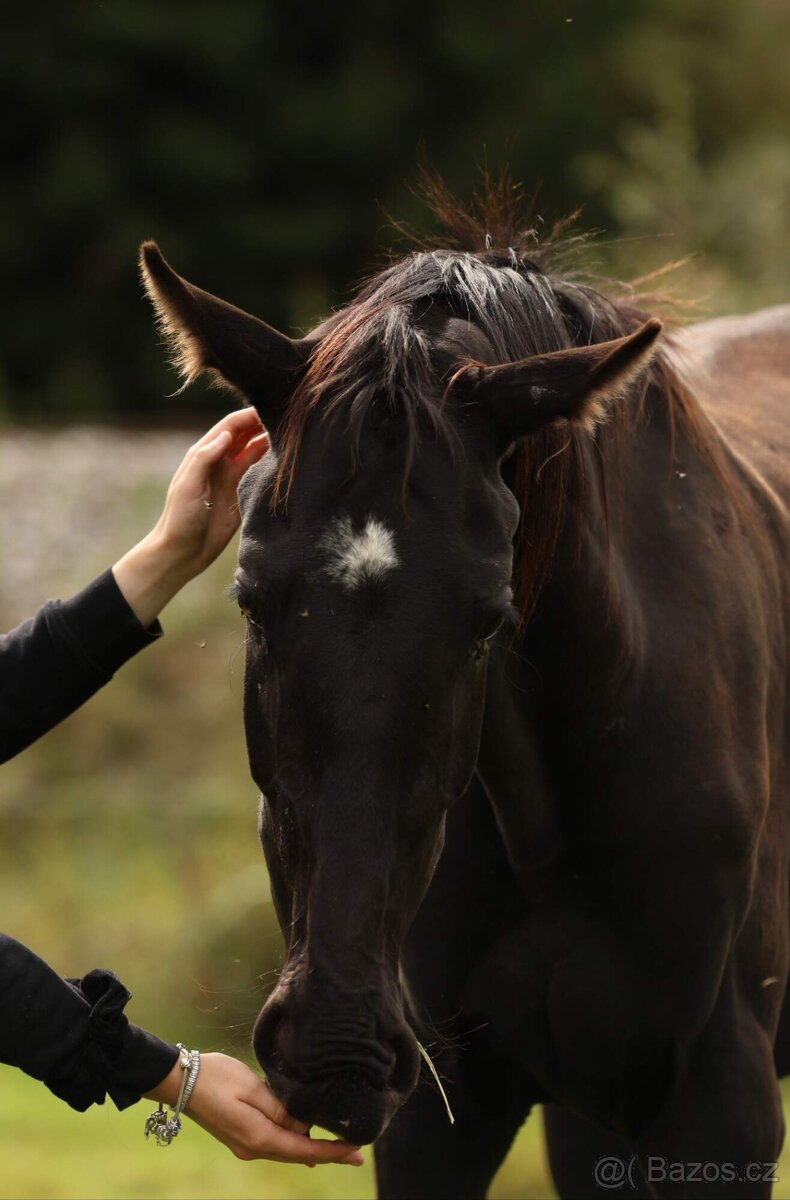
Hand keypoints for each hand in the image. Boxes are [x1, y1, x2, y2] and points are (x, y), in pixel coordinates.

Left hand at [113, 408, 267, 626]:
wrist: (182, 552)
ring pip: (254, 452)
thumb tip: (227, 434)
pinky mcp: (241, 495)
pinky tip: (286, 459)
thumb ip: (204, 458)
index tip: (270, 407)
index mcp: (204, 455)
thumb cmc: (179, 519)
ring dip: (270, 442)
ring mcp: (232, 478)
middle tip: (288, 418)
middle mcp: (220, 462)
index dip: (248, 415)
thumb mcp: (187, 486)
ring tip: (292, 435)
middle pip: (245, 435)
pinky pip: (258, 474)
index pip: (230, 426)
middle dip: (262, 424)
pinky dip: (270, 464)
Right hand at [146, 1052, 363, 1166]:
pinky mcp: (240, 1136)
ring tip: (339, 1144)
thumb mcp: (252, 1087)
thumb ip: (281, 1108)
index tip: (357, 1154)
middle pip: (298, 1154)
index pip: (304, 1149)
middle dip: (327, 1153)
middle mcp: (252, 1148)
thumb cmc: (216, 1077)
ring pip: (286, 1150)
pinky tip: (306, 1138)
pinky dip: (295, 1142)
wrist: (181, 1081)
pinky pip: (275, 1144)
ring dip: (311, 1147)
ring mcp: (245, 1145)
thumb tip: (304, 1126)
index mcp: (257, 1137)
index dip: (332, 1152)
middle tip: (356, 1152)